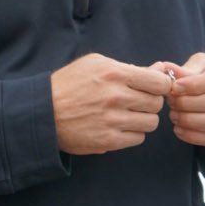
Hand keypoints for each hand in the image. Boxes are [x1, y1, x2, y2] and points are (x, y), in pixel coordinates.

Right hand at [50, 53, 172, 154]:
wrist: (42, 111)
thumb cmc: (69, 84)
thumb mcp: (95, 64)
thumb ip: (129, 67)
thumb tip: (162, 69)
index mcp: (114, 73)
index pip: (160, 82)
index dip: (159, 86)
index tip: (150, 88)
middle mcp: (116, 96)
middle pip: (157, 103)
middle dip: (148, 102)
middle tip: (134, 102)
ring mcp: (112, 120)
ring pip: (151, 122)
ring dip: (142, 119)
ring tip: (125, 115)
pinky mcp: (108, 140)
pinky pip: (138, 138)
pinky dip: (131, 133)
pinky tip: (117, 126)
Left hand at [166, 52, 204, 146]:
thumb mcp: (203, 63)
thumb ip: (187, 69)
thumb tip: (167, 69)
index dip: (195, 85)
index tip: (174, 88)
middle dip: (190, 104)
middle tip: (171, 103)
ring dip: (192, 121)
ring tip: (174, 116)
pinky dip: (198, 137)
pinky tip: (180, 131)